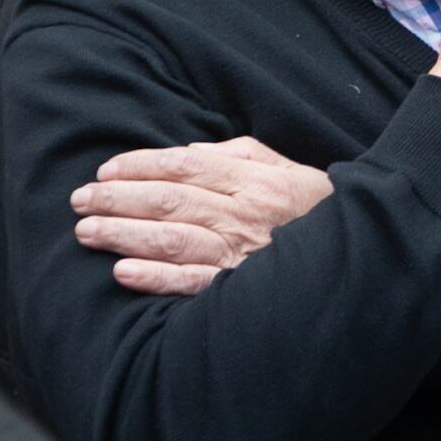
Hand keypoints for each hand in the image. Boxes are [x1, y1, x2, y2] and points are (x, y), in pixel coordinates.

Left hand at [73, 137, 337, 294]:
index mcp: (253, 179)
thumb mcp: (283, 168)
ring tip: (86, 231)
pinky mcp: (239, 288)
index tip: (105, 171)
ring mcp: (241, 252)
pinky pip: (192, 283)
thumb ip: (237, 155)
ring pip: (171, 238)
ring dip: (123, 233)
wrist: (360, 252)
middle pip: (168, 200)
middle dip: (117, 199)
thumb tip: (188, 152)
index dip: (139, 166)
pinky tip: (123, 271)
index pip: (184, 166)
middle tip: (79, 200)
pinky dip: (156, 277)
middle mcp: (244, 213)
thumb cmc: (315, 208)